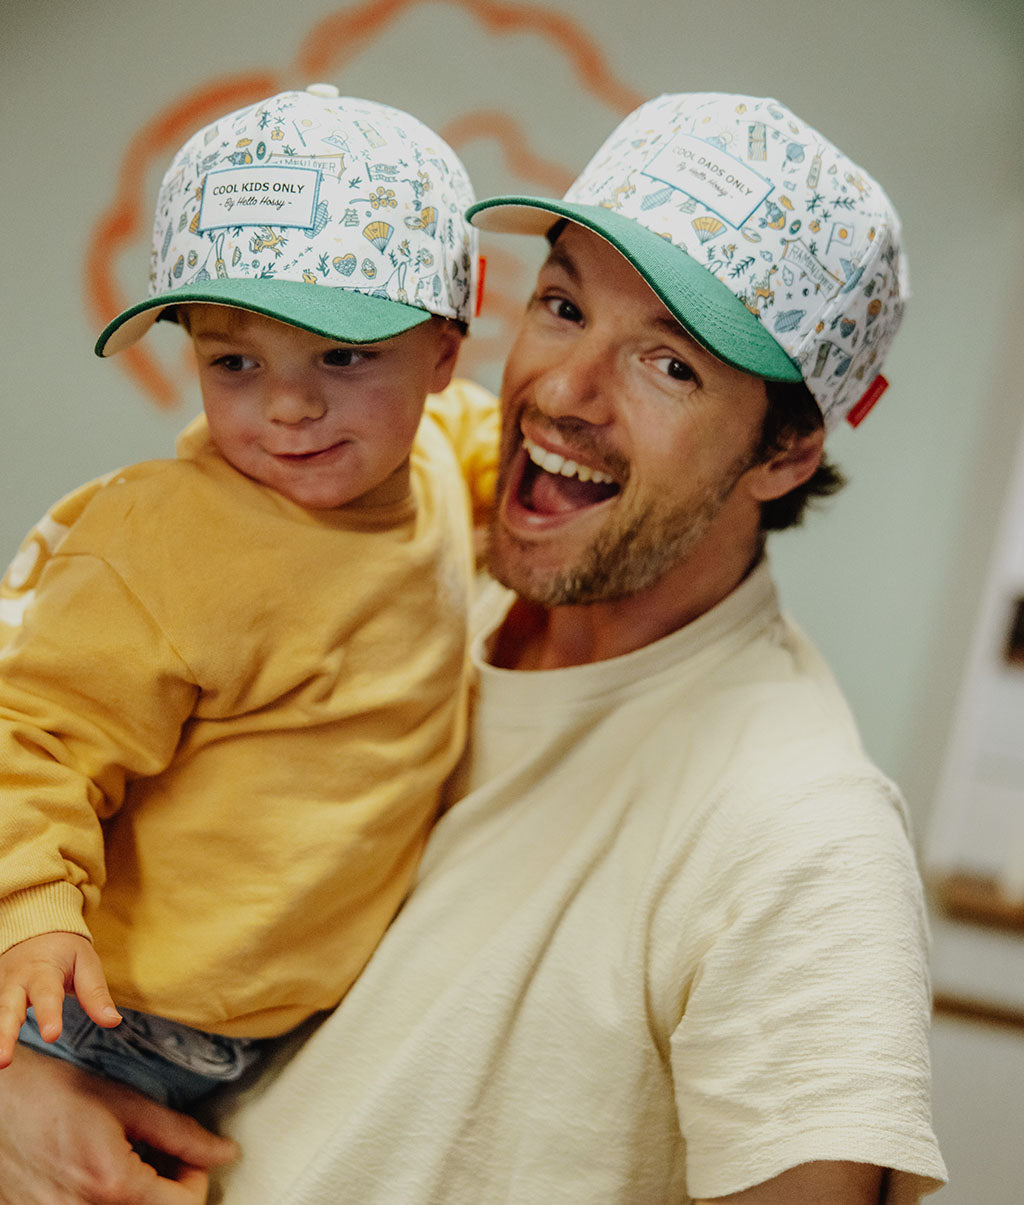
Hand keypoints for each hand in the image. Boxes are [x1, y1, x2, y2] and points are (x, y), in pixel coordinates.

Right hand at [0, 932, 120, 1066]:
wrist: (35, 930)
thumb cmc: (64, 951)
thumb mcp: (86, 963)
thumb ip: (95, 994)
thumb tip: (113, 1021)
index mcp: (42, 970)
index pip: (47, 994)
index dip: (49, 1015)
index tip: (52, 1035)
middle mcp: (15, 981)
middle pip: (8, 1008)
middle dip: (5, 1034)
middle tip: (4, 1060)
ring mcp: (0, 989)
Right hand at [0, 1045, 237, 1202]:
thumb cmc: (55, 1093)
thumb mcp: (125, 1103)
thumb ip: (179, 1133)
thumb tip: (225, 1153)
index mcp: (113, 1185)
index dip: (197, 1181)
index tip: (189, 1157)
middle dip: (170, 1194)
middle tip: (165, 1163)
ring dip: (141, 1199)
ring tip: (132, 1168)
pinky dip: (107, 1202)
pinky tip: (102, 1177)